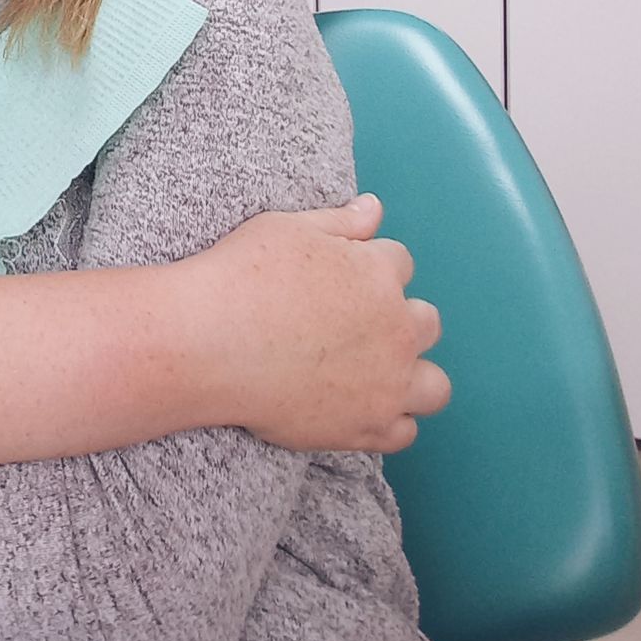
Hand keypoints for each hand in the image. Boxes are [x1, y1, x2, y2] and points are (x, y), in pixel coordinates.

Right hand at [200, 196, 447, 454]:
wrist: (206, 343)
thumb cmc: (241, 276)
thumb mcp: (287, 228)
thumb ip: (340, 221)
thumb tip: (374, 208)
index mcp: (379, 274)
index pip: (399, 264)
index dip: (370, 270)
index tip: (340, 283)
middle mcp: (396, 329)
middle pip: (426, 323)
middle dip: (398, 320)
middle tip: (353, 328)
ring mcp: (387, 384)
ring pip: (434, 386)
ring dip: (412, 377)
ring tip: (375, 375)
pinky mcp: (366, 427)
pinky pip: (404, 433)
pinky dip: (388, 422)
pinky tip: (359, 409)